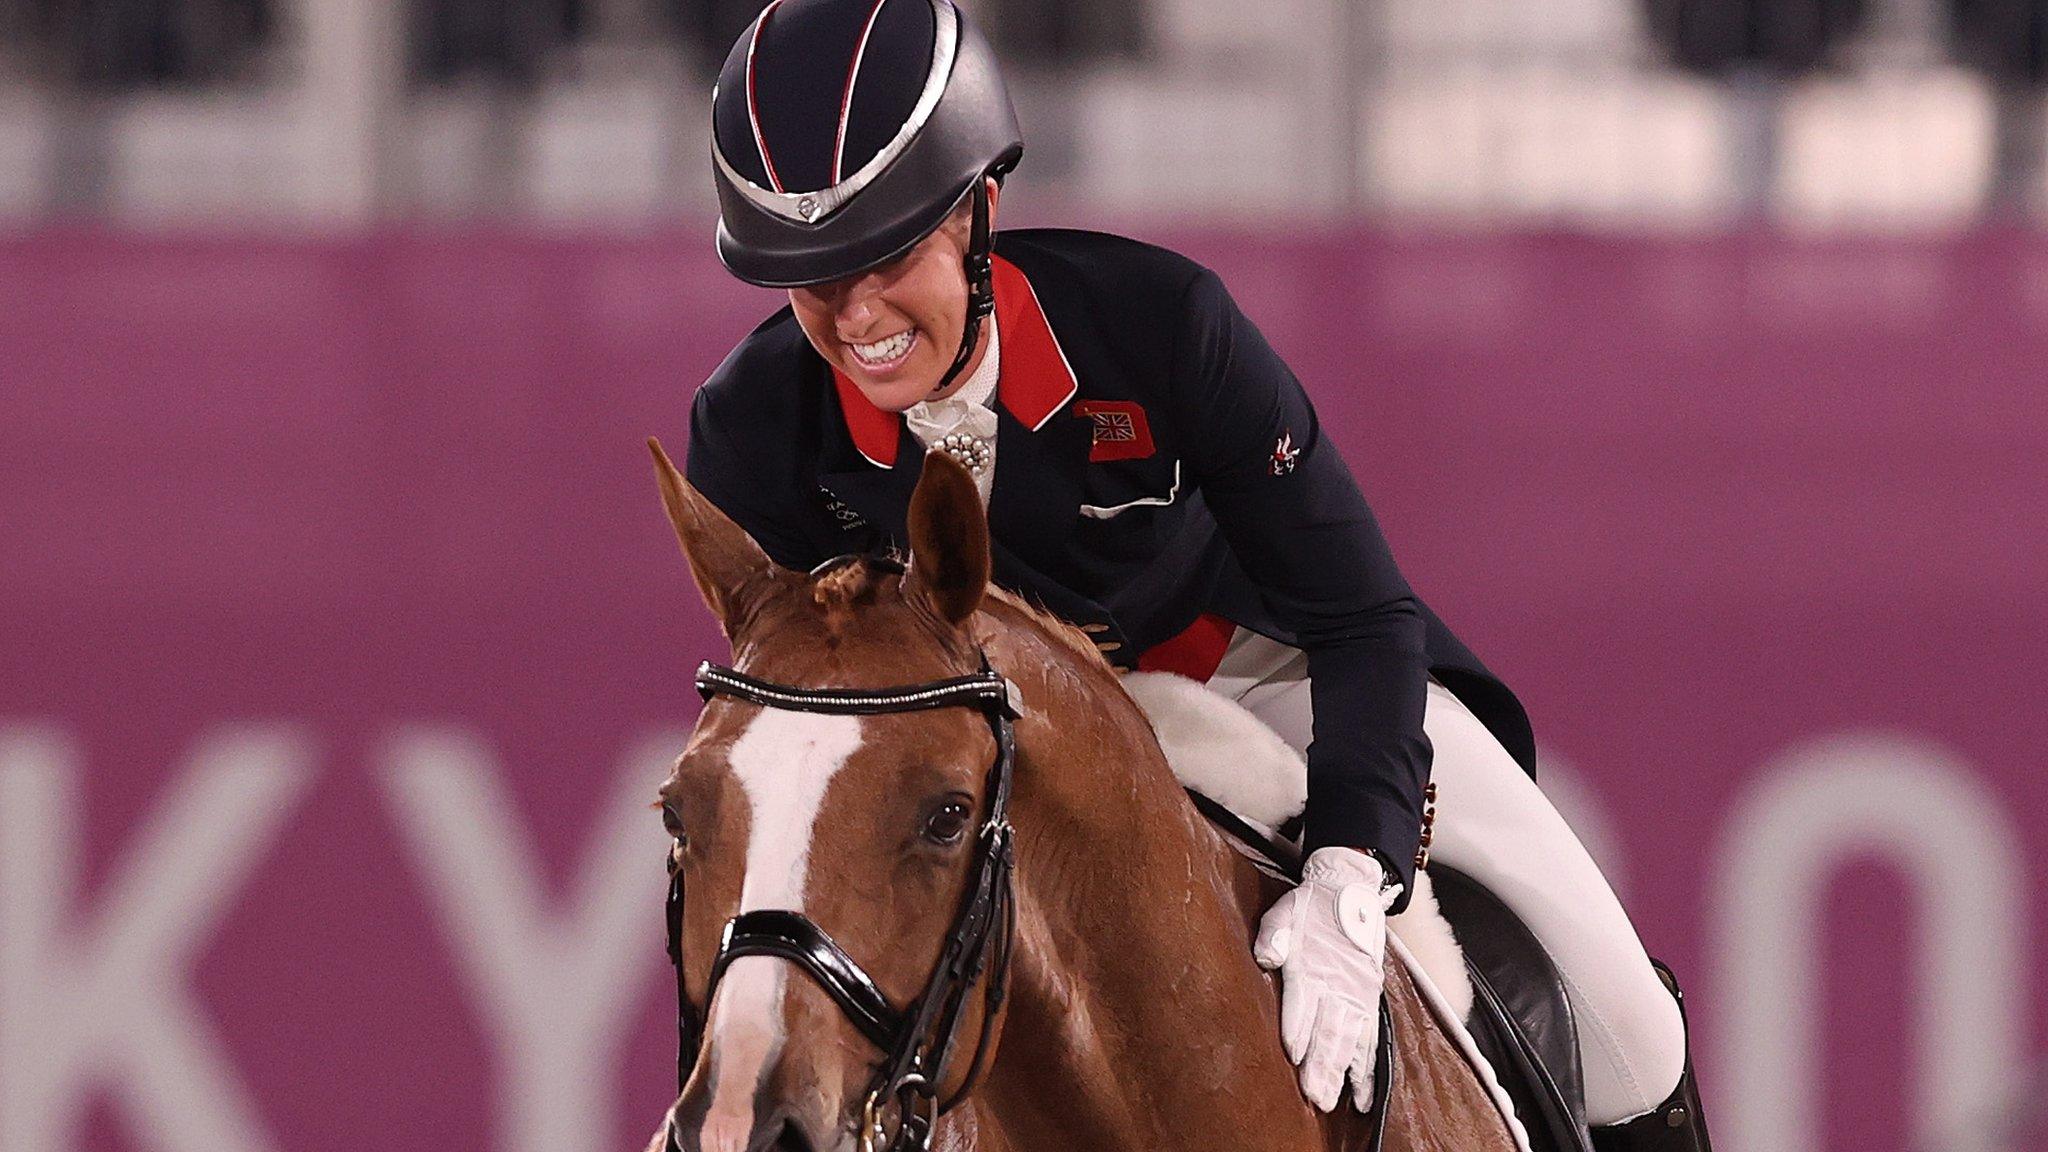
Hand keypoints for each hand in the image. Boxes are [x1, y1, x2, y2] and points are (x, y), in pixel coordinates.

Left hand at [1253, 846, 1395, 1111]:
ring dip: (1341, 1071)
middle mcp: (1337, 984)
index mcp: (1311, 965)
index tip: (1294, 1055)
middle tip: (1314, 1096)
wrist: (1348, 891)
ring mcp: (1357, 994)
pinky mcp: (1369, 998)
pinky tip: (1361, 1089)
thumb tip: (1266, 958)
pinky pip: (1370, 1037)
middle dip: (1321, 1066)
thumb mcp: (1282, 911)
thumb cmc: (1309, 906)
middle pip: (1329, 1030)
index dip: (1298, 1029)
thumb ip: (1273, 935)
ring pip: (1349, 1039)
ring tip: (1333, 1099)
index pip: (1303, 1003)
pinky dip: (1366, 1065)